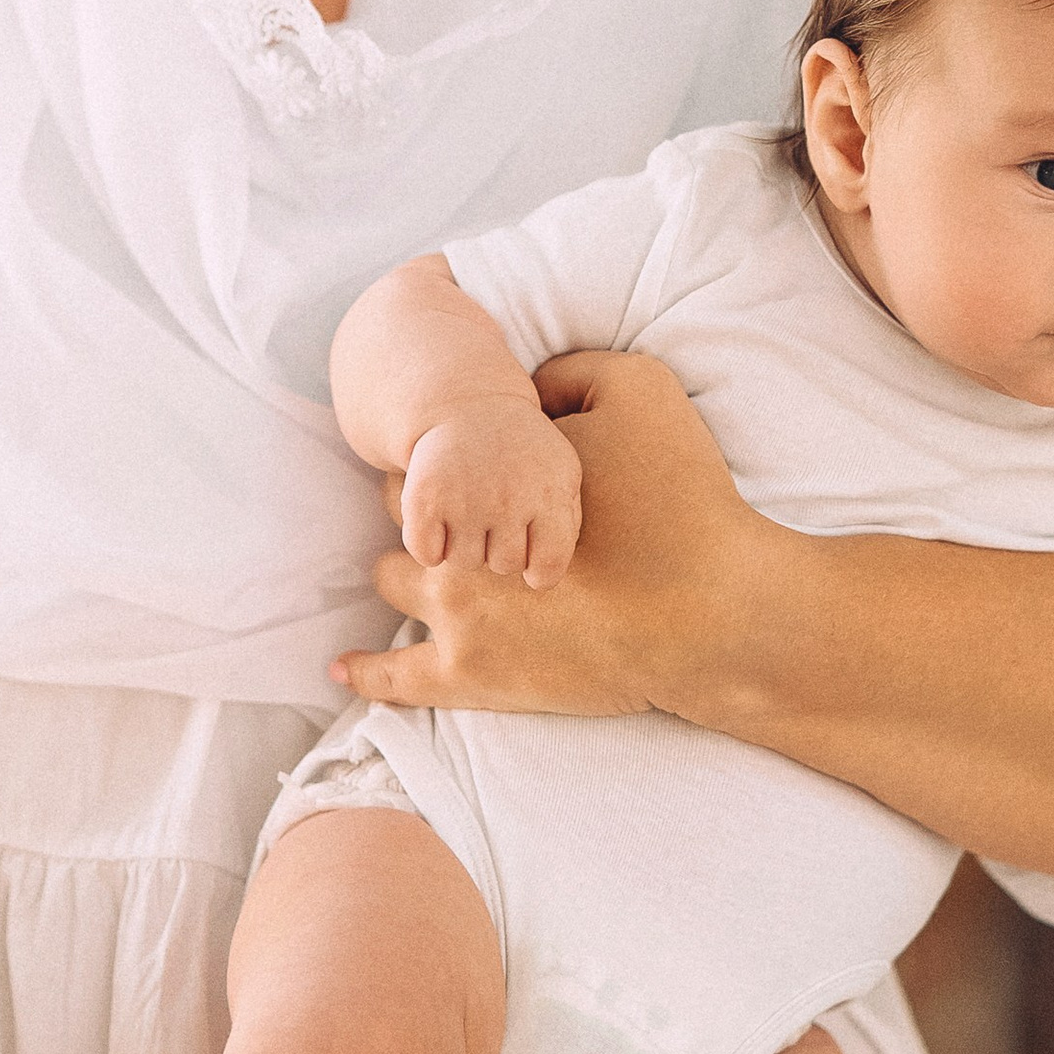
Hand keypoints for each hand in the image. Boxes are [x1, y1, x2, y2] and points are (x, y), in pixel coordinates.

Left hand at [336, 348, 757, 716]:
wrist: (713, 614)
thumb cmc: (683, 502)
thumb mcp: (641, 390)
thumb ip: (573, 372)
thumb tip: (531, 379)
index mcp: (484, 484)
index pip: (426, 460)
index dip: (440, 455)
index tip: (457, 455)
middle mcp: (456, 550)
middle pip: (402, 518)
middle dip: (419, 511)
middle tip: (445, 510)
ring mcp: (457, 623)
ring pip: (392, 584)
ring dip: (400, 570)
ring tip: (415, 565)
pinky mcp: (474, 681)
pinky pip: (395, 680)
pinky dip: (364, 672)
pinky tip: (341, 669)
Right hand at [402, 398, 582, 584]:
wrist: (466, 404)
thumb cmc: (521, 448)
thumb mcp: (561, 471)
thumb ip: (567, 521)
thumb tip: (545, 574)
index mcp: (548, 493)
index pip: (547, 568)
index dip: (538, 570)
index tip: (531, 556)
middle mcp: (508, 498)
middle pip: (504, 565)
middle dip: (499, 548)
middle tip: (495, 516)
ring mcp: (464, 499)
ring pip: (465, 561)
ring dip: (464, 545)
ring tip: (469, 512)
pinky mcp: (425, 499)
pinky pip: (426, 553)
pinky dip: (428, 544)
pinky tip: (439, 519)